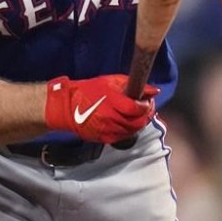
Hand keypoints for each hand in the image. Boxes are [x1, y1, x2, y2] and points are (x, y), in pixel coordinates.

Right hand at [44, 74, 158, 143]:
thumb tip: (153, 90)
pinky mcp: (105, 138)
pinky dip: (129, 130)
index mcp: (111, 101)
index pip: (136, 108)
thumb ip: (131, 85)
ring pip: (132, 131)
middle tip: (146, 108)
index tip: (147, 101)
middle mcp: (109, 117)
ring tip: (137, 115)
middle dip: (145, 115)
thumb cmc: (89, 91)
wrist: (68, 107)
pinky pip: (123, 137)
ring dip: (138, 123)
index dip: (146, 106)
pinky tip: (127, 122)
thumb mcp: (110, 82)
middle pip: (137, 122)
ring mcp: (107, 130)